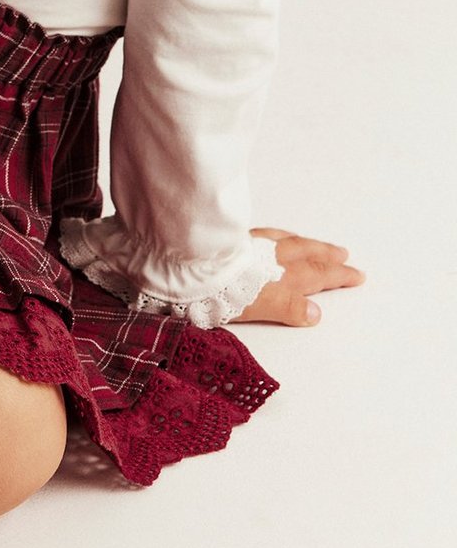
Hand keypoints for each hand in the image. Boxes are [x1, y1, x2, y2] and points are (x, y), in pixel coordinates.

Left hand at [233, 227, 366, 325]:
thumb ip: (288, 308)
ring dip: (307, 244)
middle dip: (327, 256)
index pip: (317, 275)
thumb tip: (316, 313)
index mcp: (281, 276)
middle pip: (307, 255)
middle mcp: (272, 257)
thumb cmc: (222, 291)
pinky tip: (279, 236)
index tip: (356, 275)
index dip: (338, 275)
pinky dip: (281, 236)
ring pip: (289, 241)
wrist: (190, 265)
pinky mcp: (236, 240)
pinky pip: (268, 234)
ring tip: (319, 245)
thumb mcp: (259, 306)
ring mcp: (254, 245)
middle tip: (344, 255)